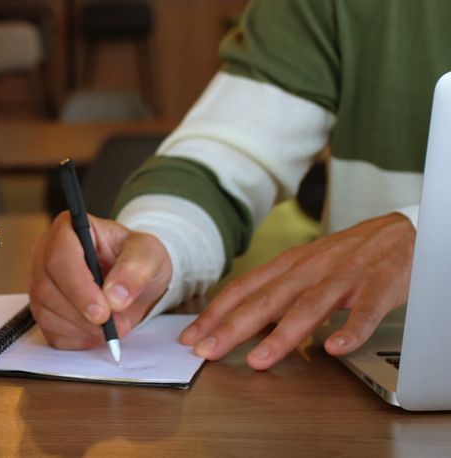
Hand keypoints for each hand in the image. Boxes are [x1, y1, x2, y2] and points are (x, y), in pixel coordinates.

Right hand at [29, 212, 172, 349]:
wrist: (132, 281)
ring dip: (81, 327)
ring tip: (112, 326)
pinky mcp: (43, 307)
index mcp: (69, 229)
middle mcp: (46, 252)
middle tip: (114, 325)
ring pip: (45, 311)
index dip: (79, 287)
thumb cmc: (136, 259)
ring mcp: (40, 281)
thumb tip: (115, 295)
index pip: (60, 257)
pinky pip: (49, 331)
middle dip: (81, 313)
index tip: (103, 311)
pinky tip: (95, 330)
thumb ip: (136, 270)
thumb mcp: (149, 255)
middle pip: (47, 287)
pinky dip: (76, 338)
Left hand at [180, 213, 414, 369]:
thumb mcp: (305, 266)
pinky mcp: (378, 287)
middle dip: (233, 327)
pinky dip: (350, 330)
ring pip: (308, 307)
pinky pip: (364, 312)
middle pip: (266, 300)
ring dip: (282, 336)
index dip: (215, 313)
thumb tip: (238, 318)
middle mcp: (310, 269)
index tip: (190, 337)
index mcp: (289, 265)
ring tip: (258, 360)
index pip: (243, 289)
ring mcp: (344, 278)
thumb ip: (275, 290)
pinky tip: (335, 349)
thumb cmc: (347, 255)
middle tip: (207, 352)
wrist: (401, 232)